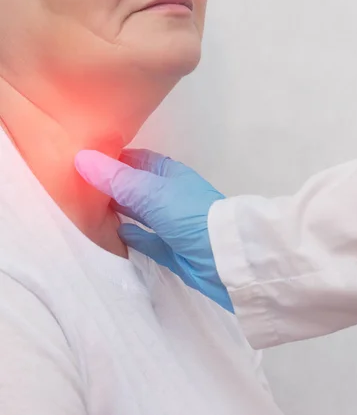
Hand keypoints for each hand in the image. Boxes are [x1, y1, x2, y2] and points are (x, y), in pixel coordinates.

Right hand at [74, 148, 233, 312]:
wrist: (224, 257)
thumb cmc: (190, 215)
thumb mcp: (151, 193)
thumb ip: (117, 179)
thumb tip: (81, 157)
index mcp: (169, 174)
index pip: (136, 160)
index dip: (111, 159)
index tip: (80, 159)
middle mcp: (170, 196)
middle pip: (135, 187)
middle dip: (110, 186)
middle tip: (74, 187)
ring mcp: (172, 223)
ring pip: (140, 213)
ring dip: (119, 210)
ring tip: (87, 209)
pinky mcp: (172, 249)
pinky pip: (147, 239)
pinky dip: (132, 235)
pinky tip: (114, 233)